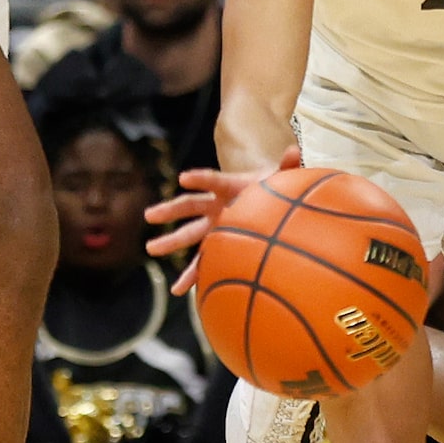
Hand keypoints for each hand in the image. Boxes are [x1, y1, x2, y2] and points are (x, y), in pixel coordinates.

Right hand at [145, 146, 302, 289]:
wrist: (272, 202)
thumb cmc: (275, 189)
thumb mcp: (281, 178)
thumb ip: (287, 166)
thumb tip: (294, 150)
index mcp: (231, 187)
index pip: (213, 181)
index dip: (200, 179)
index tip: (183, 179)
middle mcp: (217, 205)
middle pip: (190, 206)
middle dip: (170, 210)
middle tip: (149, 215)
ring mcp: (215, 226)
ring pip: (189, 234)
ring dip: (170, 242)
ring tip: (150, 249)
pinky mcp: (218, 244)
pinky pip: (203, 261)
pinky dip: (193, 276)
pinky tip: (179, 292)